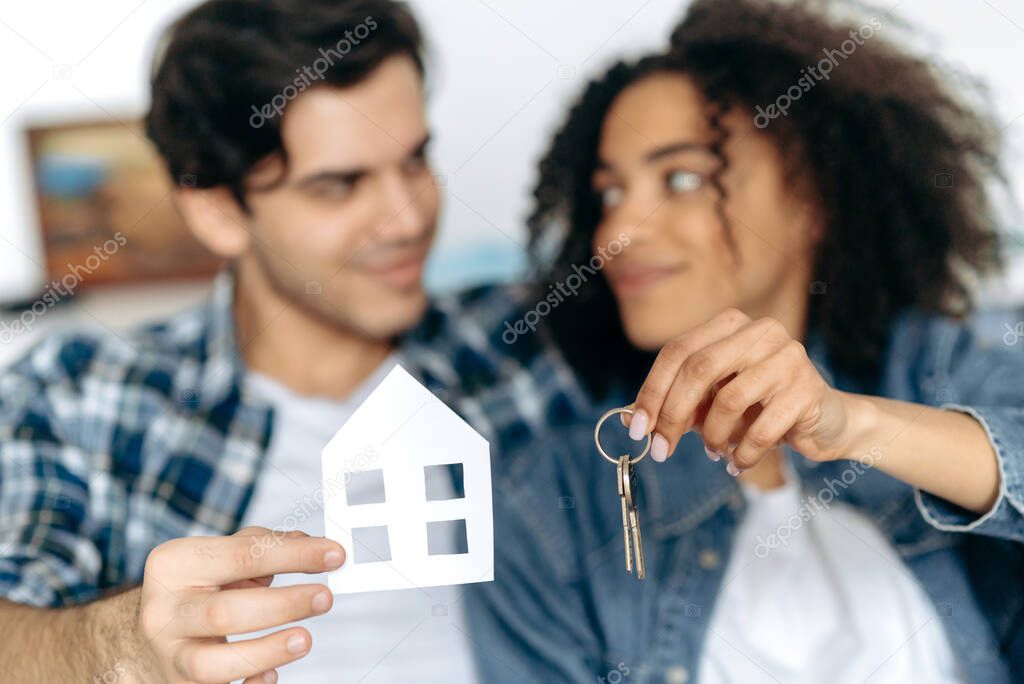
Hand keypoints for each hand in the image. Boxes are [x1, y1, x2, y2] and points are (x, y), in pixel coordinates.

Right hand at [136, 527, 344, 682]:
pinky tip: (271, 675)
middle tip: (325, 597)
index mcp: (173, 564)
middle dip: (281, 605)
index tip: (335, 554)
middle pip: (224, 612)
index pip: (241, 555)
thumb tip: (314, 545)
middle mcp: (164, 612)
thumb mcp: (220, 557)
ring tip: (305, 639)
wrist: (146, 636)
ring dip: (265, 652)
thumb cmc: (199, 588)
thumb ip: (263, 546)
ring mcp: (169, 655)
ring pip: (212, 664)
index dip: (293, 555)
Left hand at [626, 308, 863, 473]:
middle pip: (697, 369)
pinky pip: (761, 428)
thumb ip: (676, 403)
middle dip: (672, 415)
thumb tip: (629, 417)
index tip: (637, 429)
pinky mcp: (807, 388)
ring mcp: (787, 356)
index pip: (677, 352)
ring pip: (728, 399)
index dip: (652, 391)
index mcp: (730, 325)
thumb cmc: (761, 409)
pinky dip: (743, 453)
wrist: (828, 422)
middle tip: (661, 450)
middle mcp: (760, 331)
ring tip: (716, 451)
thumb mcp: (712, 402)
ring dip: (713, 436)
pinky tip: (738, 463)